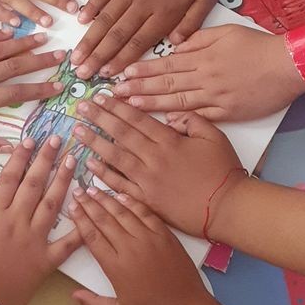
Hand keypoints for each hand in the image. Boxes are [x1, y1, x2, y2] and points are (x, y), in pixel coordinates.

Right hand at [0, 136, 79, 304]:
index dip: (20, 156)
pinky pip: (66, 244)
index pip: (9, 178)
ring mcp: (34, 241)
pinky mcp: (45, 261)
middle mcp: (16, 223)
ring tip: (73, 162)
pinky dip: (79, 227)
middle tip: (59, 139)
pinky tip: (89, 210)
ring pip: (52, 205)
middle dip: (46, 159)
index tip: (30, 138)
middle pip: (34, 185)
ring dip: (64, 181)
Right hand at [68, 186, 206, 304]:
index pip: (92, 236)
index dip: (80, 220)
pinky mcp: (164, 235)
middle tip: (78, 191)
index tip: (72, 207)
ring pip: (123, 213)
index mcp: (115, 266)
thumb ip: (93, 304)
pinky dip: (132, 203)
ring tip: (94, 189)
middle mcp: (129, 248)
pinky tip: (122, 195)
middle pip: (104, 220)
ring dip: (106, 200)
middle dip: (89, 204)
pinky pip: (145, 214)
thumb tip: (73, 294)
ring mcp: (148, 239)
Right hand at [71, 0, 218, 77]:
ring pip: (106, 17)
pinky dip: (91, 7)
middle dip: (98, 56)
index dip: (121, 60)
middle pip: (118, 34)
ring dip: (89, 38)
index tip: (107, 76)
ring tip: (76, 56)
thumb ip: (193, 22)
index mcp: (167, 12)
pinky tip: (80, 22)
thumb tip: (175, 44)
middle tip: (81, 74)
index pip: (139, 42)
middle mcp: (144, 2)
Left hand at [71, 94, 245, 236]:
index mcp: (170, 141)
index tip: (100, 97)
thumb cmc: (223, 171)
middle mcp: (154, 158)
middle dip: (98, 119)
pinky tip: (89, 165)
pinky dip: (104, 175)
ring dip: (94, 143)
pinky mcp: (146, 200)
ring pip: (115, 157)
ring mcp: (148, 180)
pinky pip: (119, 185)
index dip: (116, 107)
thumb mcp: (214, 136)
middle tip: (80, 107)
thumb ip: (191, 120)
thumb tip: (170, 115)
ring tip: (77, 131)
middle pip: (121, 134)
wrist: (227, 208)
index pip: (137, 119)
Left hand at [115, 25, 304, 119]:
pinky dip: (179, 122)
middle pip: (164, 85)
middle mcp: (204, 79)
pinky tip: (162, 125)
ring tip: (128, 107)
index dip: (142, 70)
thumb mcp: (226, 33)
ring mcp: (214, 98)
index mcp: (202, 58)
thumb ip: (199, 39)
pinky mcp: (226, 114)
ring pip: (175, 103)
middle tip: (112, 94)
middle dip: (137, 89)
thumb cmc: (259, 46)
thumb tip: (176, 45)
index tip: (122, 73)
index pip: (165, 65)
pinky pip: (198, 118)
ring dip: (150, 105)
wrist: (289, 66)